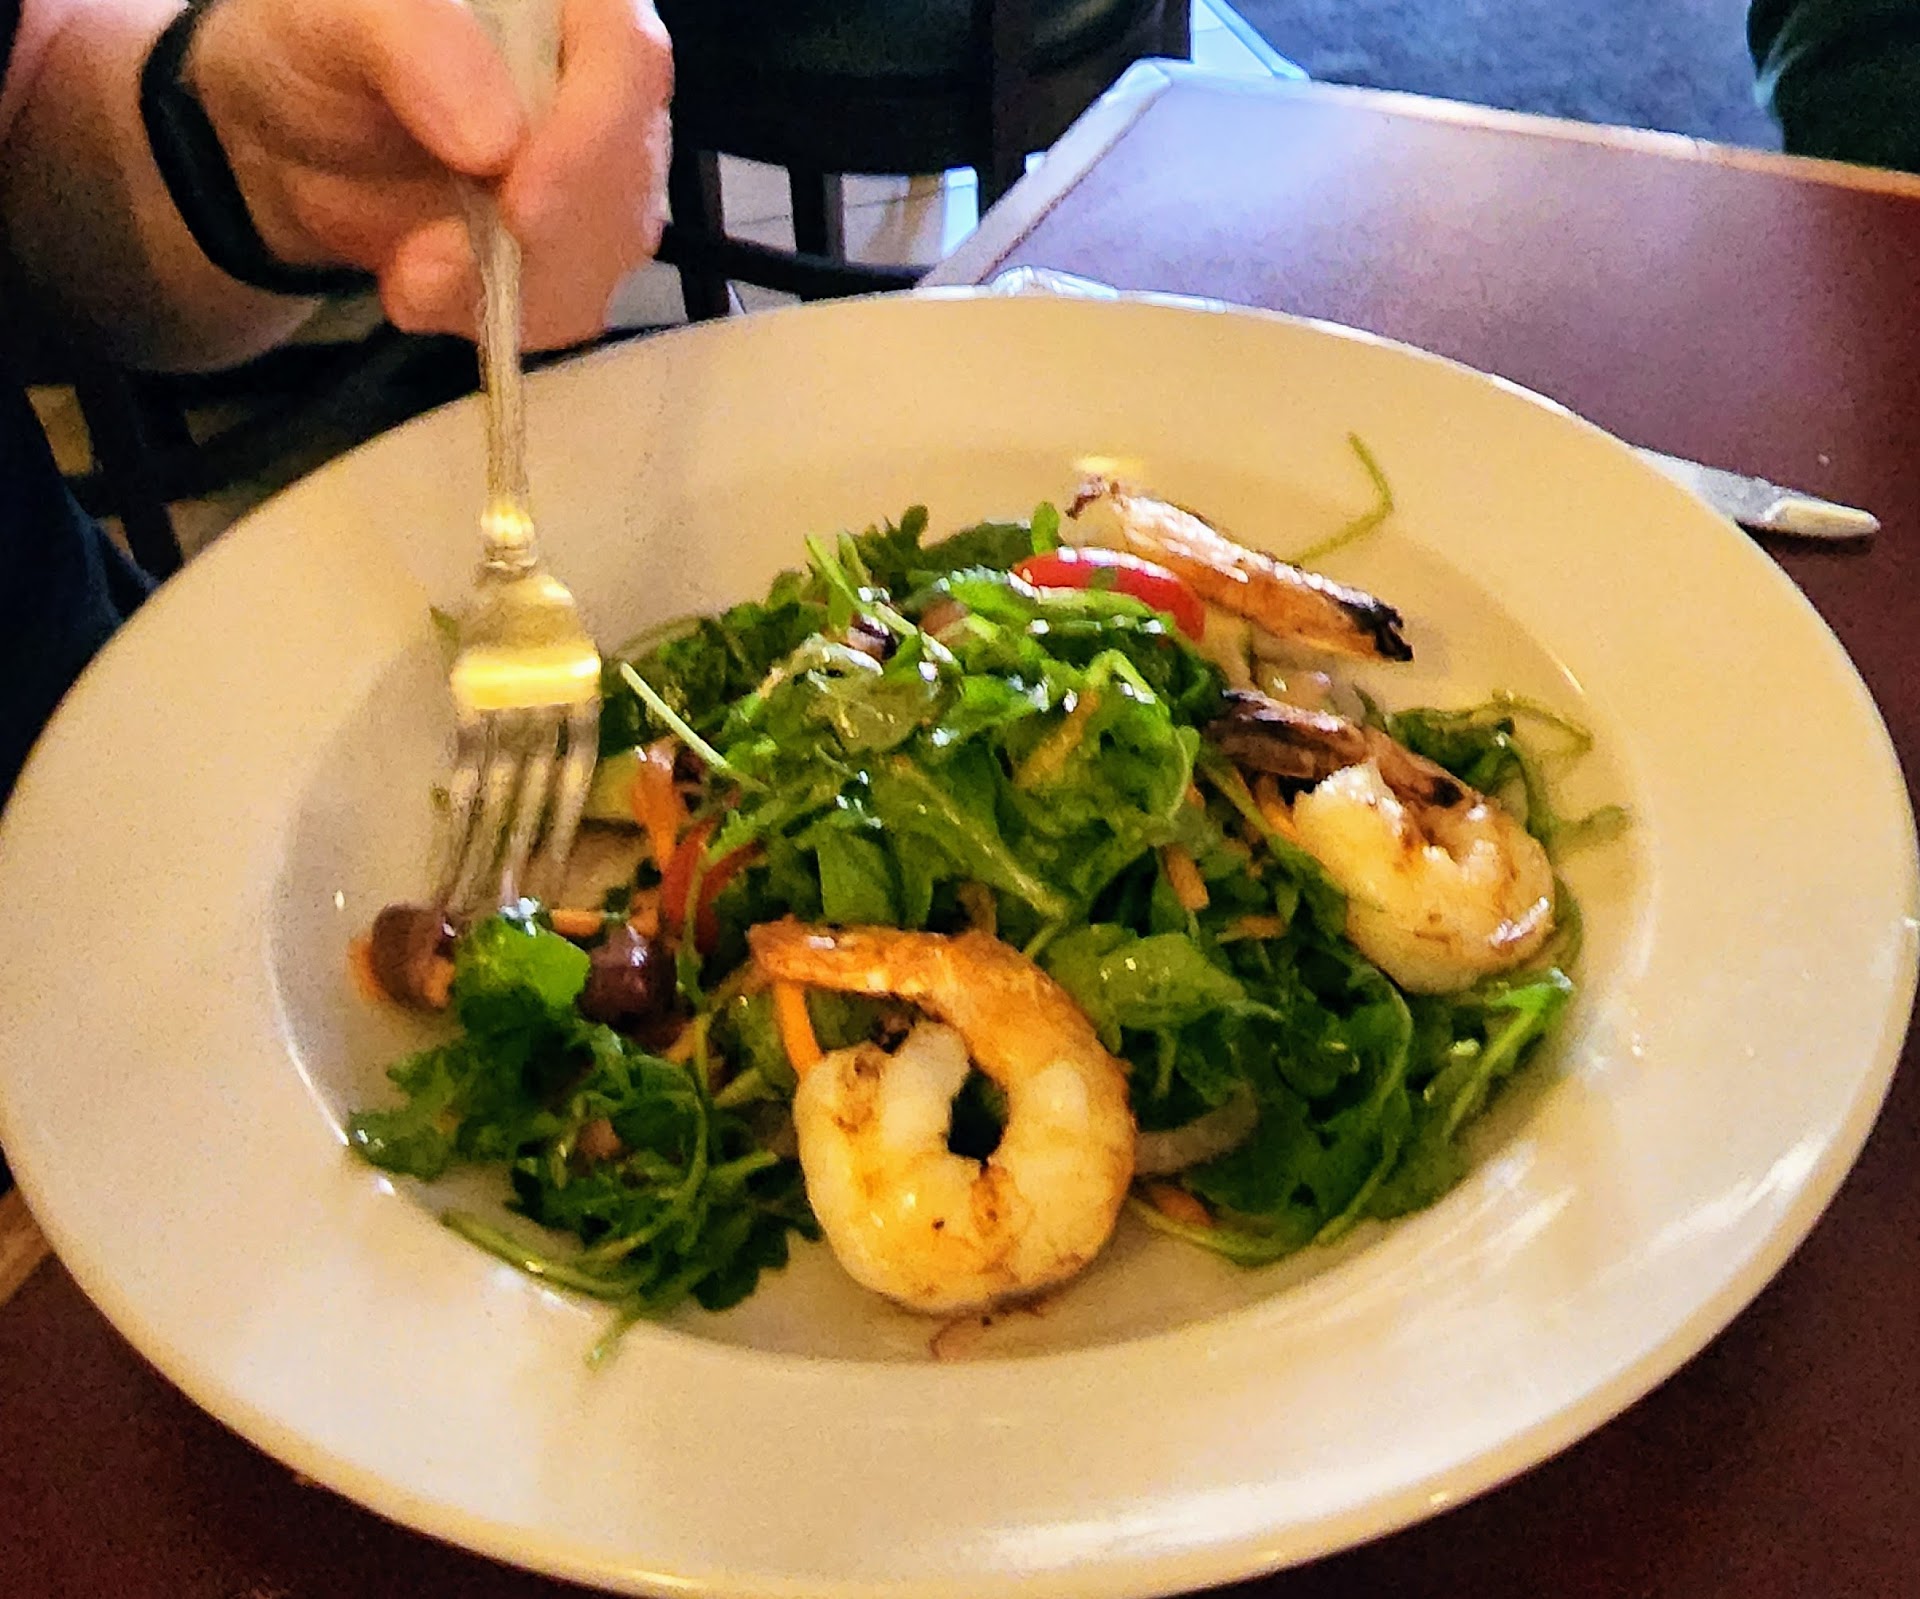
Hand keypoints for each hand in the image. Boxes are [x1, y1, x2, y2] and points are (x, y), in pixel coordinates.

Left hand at [187, 0, 670, 347]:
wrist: (290, 137)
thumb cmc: (318, 46)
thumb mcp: (335, 16)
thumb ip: (417, 47)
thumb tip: (498, 144)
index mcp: (573, 5)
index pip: (629, 60)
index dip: (593, 138)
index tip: (520, 206)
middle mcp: (607, 84)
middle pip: (630, 172)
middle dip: (541, 240)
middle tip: (428, 268)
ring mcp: (602, 177)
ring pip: (609, 253)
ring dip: (511, 289)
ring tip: (408, 279)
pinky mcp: (577, 254)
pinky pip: (573, 306)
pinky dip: (498, 317)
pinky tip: (426, 292)